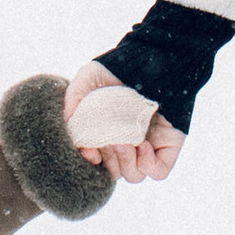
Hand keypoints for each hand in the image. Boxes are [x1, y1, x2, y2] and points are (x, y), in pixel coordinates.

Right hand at [62, 61, 184, 185]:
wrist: (157, 58)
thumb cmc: (121, 67)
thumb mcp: (90, 76)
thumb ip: (74, 97)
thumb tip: (67, 121)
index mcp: (106, 134)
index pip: (96, 161)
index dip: (90, 161)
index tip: (89, 151)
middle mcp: (126, 143)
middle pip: (113, 172)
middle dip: (108, 160)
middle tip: (111, 139)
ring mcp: (147, 147)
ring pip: (133, 176)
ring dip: (126, 163)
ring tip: (126, 142)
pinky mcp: (167, 147)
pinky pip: (158, 172)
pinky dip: (148, 164)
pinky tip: (143, 144)